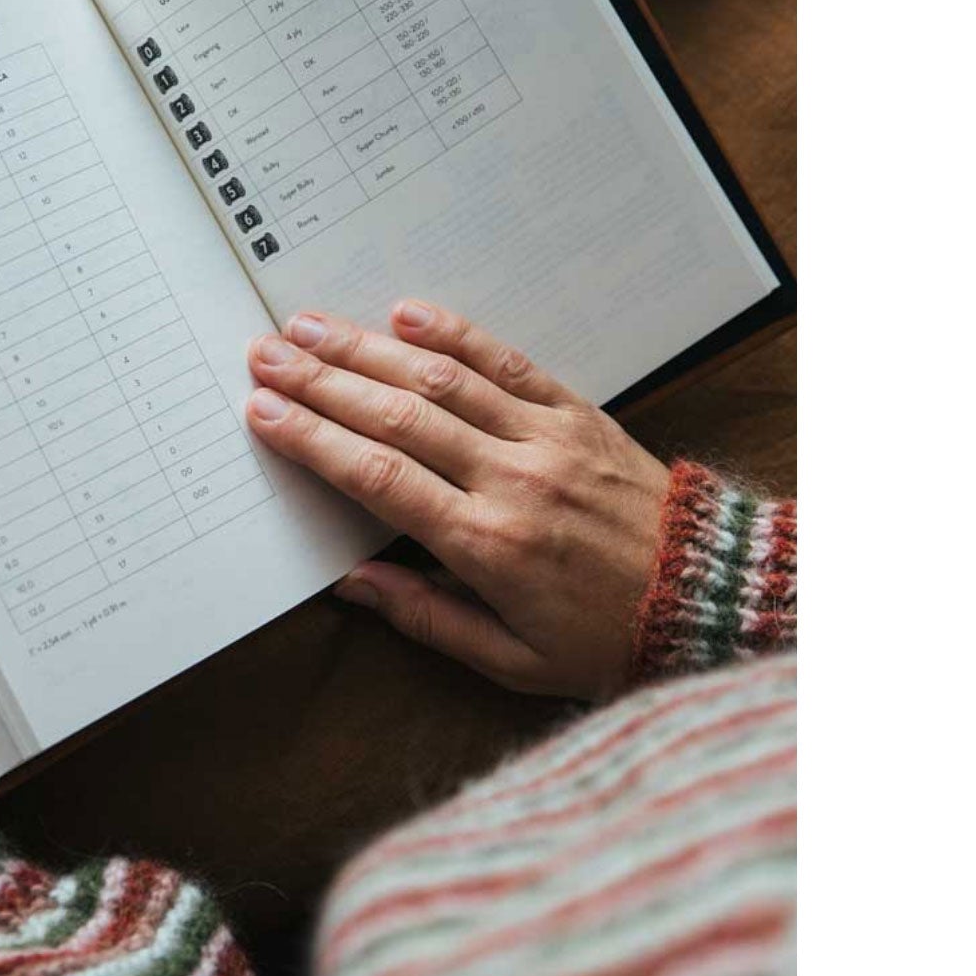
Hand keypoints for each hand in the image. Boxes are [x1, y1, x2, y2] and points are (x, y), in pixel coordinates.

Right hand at [245, 302, 669, 700]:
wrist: (712, 599)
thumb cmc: (608, 640)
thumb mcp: (513, 661)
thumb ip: (427, 618)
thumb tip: (351, 583)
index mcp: (488, 544)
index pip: (379, 476)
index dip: (314, 440)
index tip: (264, 412)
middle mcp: (513, 479)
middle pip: (397, 416)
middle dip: (321, 382)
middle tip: (265, 355)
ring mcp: (547, 439)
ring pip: (443, 380)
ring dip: (369, 348)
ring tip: (311, 326)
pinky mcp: (579, 414)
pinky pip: (509, 363)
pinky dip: (456, 336)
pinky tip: (407, 313)